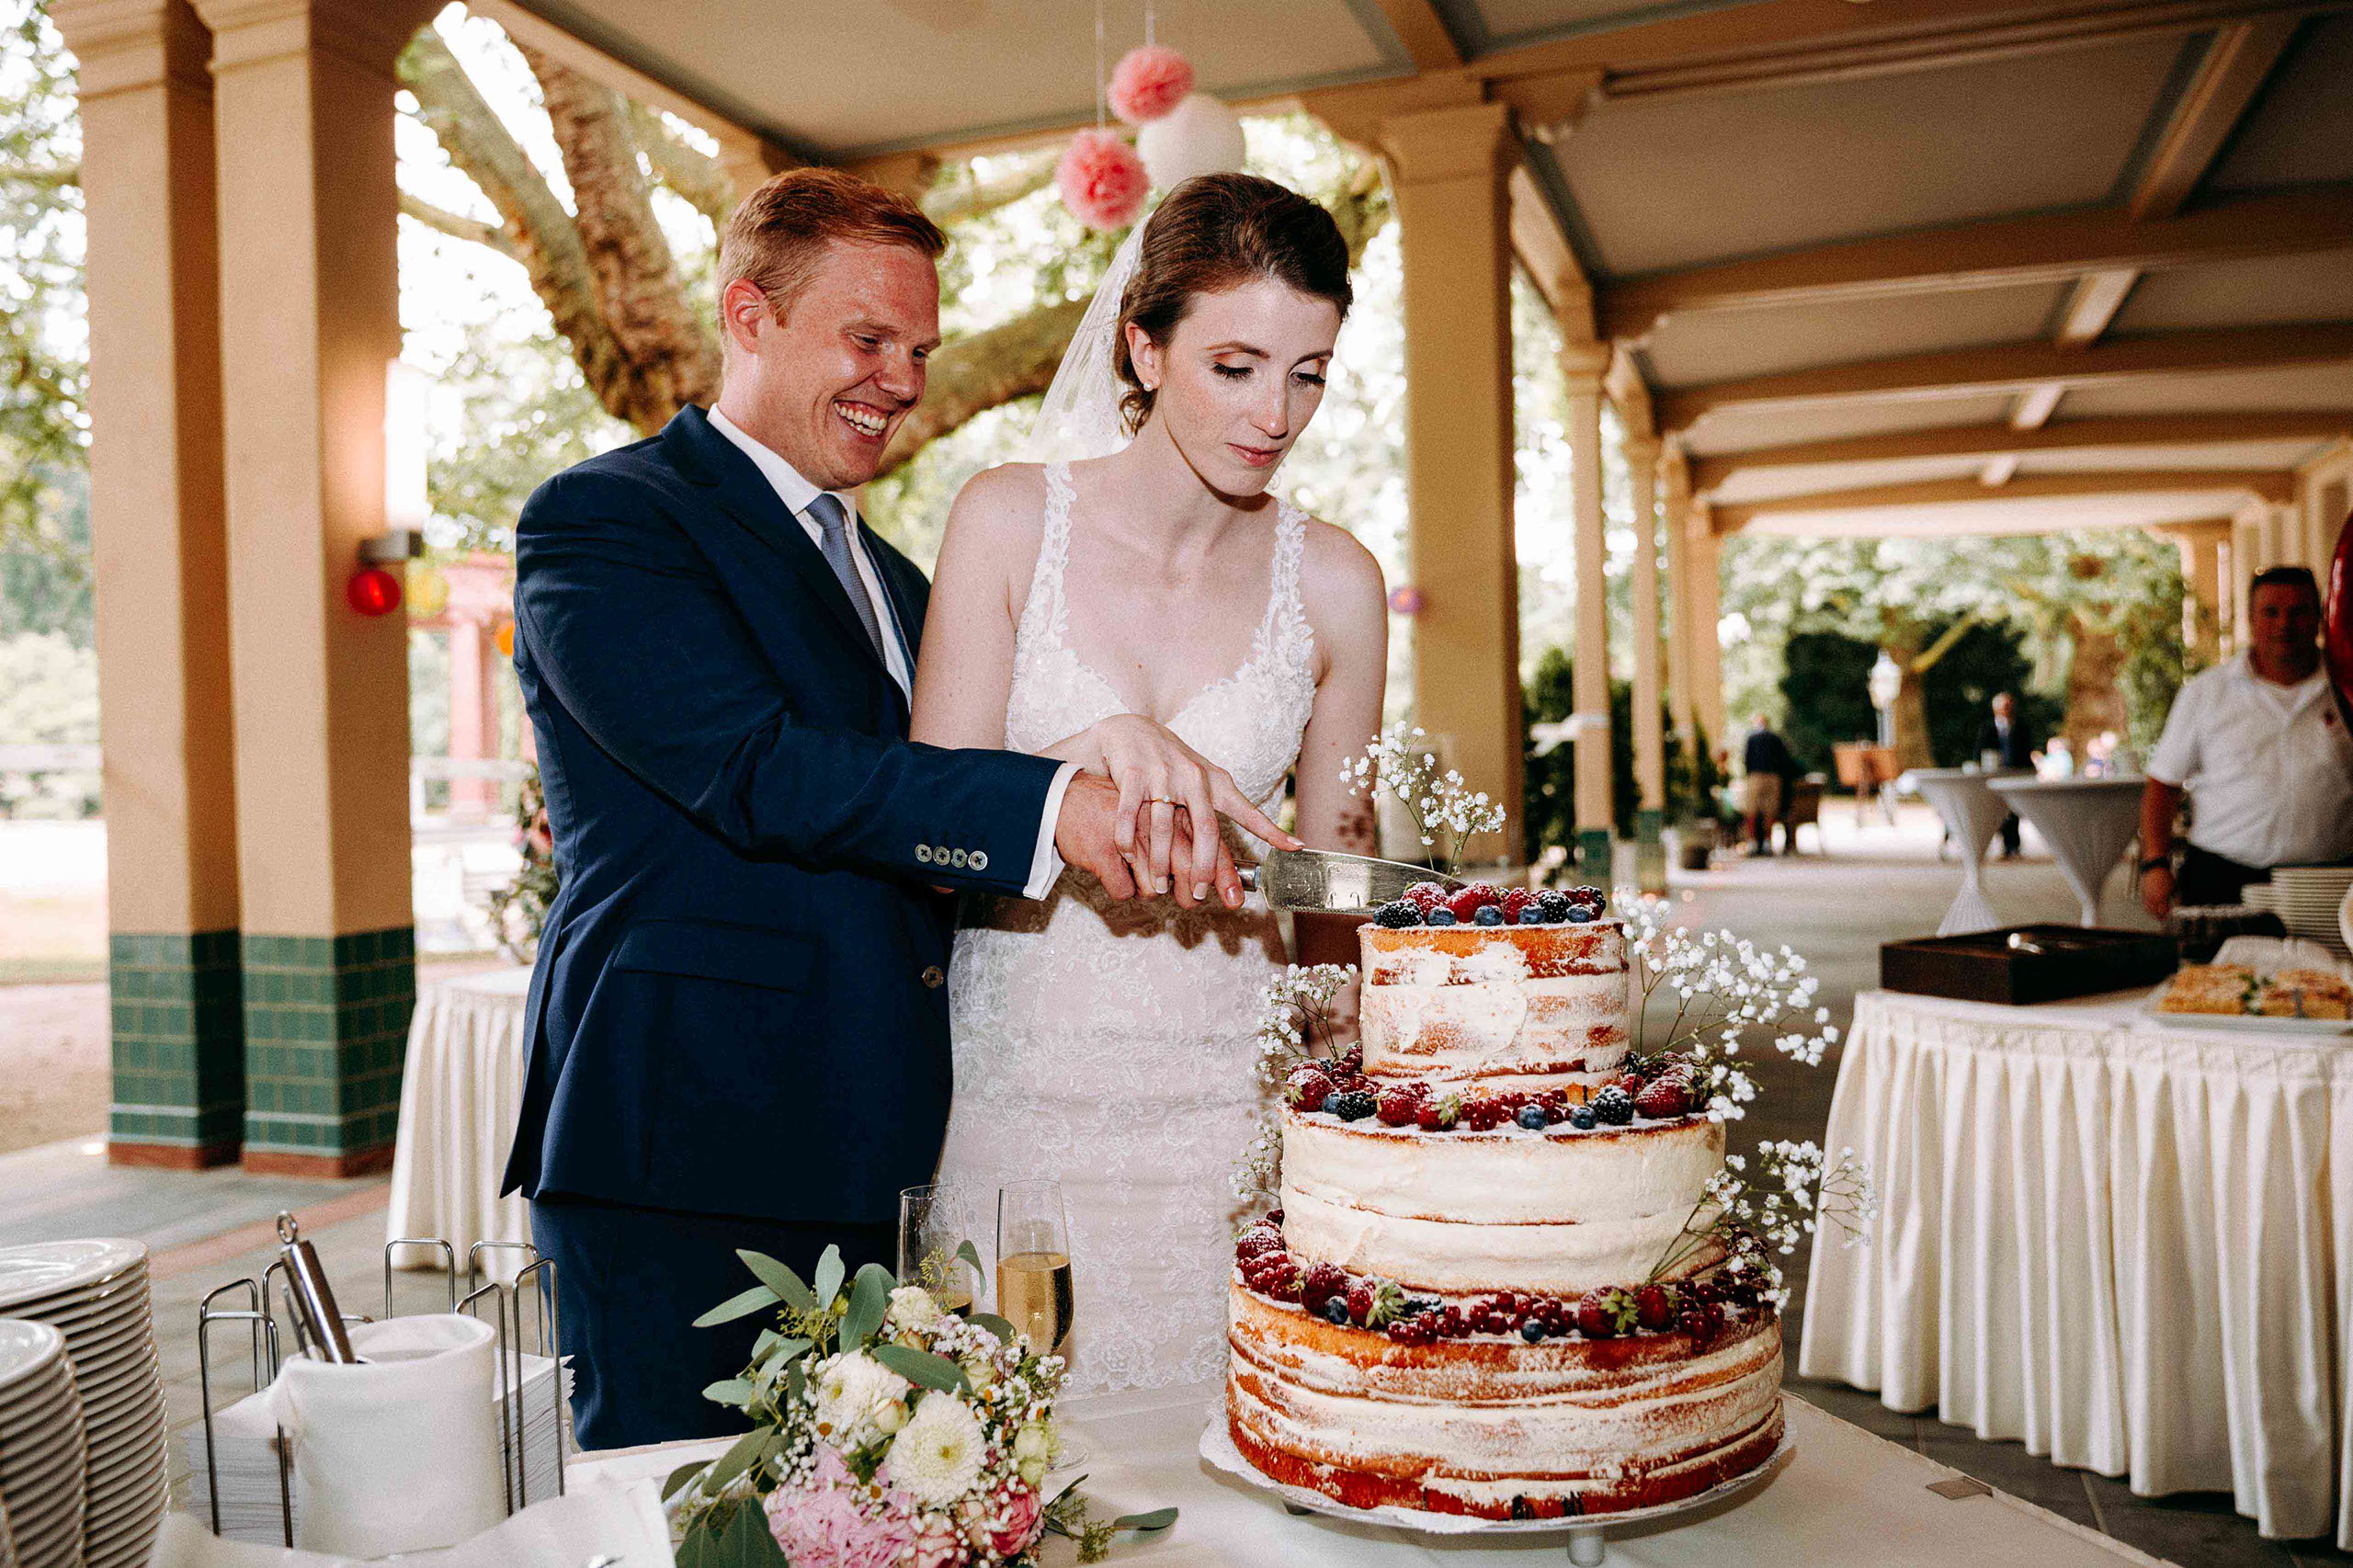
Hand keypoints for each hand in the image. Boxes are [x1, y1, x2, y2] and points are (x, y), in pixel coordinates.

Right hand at [1078, 715, 1302, 900]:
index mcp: (1214, 783)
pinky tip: (1129, 857)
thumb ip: (1220, 810)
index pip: (1246, 811)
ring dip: (1160, 862)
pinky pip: (1129, 816)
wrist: (1131, 729)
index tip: (1296, 847)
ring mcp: (1162, 774)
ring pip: (1163, 828)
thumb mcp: (1202, 781)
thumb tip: (1240, 844)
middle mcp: (1193, 777)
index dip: (1271, 830)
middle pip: (1206, 829)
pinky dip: (1128, 841)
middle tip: (1200, 894)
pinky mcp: (1133, 773)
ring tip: (1159, 887)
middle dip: (1204, 867)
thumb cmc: (1172, 764)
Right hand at [2139, 863, 2173, 921]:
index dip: (2166, 915)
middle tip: (2162, 917)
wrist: (2154, 868)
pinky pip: (2145, 903)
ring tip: (2156, 914)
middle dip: (2158, 916)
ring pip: (2148, 909)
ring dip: (2152, 912)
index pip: (2163, 912)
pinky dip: (2148, 906)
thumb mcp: (2173, 888)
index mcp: (2161, 898)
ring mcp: (2146, 896)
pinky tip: (2152, 906)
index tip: (2167, 916)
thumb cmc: (2165, 876)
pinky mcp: (2142, 893)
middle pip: (2154, 912)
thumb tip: (2174, 906)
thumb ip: (2173, 899)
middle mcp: (2152, 898)